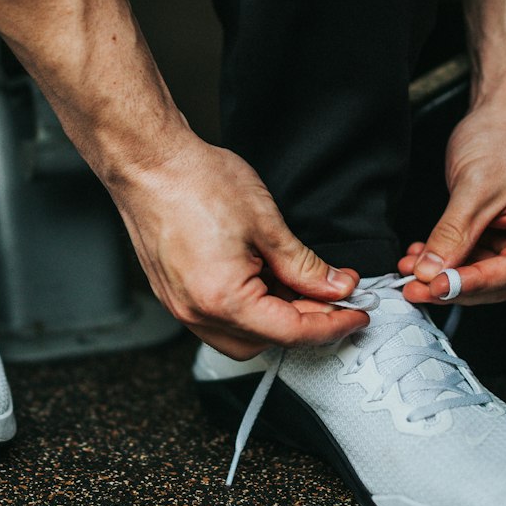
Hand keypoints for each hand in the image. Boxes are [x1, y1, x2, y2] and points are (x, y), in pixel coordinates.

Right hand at [110, 137, 368, 358]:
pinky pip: (218, 320)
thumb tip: (334, 287)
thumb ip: (304, 266)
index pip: (292, 332)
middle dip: (305, 324)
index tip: (357, 315)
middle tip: (334, 296)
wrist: (148, 163)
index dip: (333, 325)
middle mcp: (196, 312)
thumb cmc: (195, 182)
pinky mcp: (173, 294)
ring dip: (275, 321)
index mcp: (223, 299)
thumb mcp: (267, 223)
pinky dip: (249, 311)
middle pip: (265, 343)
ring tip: (300, 286)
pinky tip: (266, 282)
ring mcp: (180, 306)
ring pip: (240, 337)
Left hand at [398, 96, 505, 306]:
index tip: (434, 288)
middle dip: (455, 283)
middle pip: (501, 279)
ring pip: (487, 269)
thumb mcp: (475, 187)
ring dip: (448, 271)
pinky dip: (453, 255)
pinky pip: (481, 252)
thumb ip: (453, 235)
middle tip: (416, 287)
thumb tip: (432, 271)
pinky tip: (426, 255)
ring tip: (413, 269)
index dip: (470, 284)